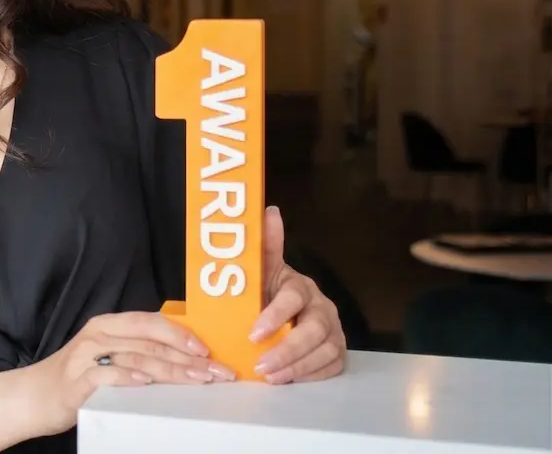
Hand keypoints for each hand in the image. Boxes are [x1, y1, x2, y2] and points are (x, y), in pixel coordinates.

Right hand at [20, 311, 236, 436]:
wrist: (34, 396)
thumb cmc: (77, 377)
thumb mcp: (106, 356)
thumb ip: (136, 350)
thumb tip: (183, 356)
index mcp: (108, 325)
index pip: (151, 323)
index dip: (182, 334)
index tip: (208, 351)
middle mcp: (98, 335)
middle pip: (150, 342)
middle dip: (187, 358)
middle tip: (215, 372)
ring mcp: (86, 356)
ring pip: (136, 358)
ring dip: (170, 370)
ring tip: (196, 380)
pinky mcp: (77, 381)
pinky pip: (107, 376)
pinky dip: (128, 378)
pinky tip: (147, 384)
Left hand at [249, 206, 346, 384]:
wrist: (285, 309)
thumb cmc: (270, 289)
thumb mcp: (263, 269)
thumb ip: (265, 245)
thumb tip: (269, 210)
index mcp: (302, 287)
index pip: (294, 299)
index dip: (275, 316)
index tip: (253, 333)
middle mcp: (323, 308)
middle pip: (314, 331)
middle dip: (287, 350)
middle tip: (260, 364)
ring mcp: (334, 332)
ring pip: (325, 352)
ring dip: (297, 367)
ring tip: (270, 377)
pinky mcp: (337, 352)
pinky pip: (332, 367)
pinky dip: (311, 376)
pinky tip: (288, 381)